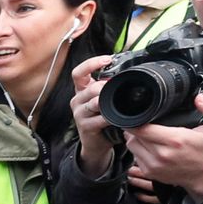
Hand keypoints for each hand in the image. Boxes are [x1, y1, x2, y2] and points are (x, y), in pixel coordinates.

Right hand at [69, 54, 116, 174]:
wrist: (96, 143)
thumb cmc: (101, 118)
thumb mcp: (103, 100)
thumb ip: (108, 87)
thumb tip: (125, 72)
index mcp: (81, 90)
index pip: (79, 73)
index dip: (91, 64)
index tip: (107, 59)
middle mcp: (77, 100)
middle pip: (90, 88)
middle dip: (105, 87)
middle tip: (117, 88)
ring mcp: (79, 114)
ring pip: (94, 102)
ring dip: (107, 102)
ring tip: (116, 104)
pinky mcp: (85, 126)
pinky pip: (99, 119)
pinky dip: (109, 118)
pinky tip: (115, 118)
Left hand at [124, 95, 202, 198]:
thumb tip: (200, 98)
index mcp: (175, 140)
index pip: (142, 128)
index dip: (135, 120)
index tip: (138, 113)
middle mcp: (162, 154)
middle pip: (133, 136)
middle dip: (136, 127)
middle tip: (145, 122)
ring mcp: (155, 165)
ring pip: (132, 146)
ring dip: (135, 138)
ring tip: (147, 133)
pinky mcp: (151, 172)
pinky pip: (135, 157)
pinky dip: (138, 150)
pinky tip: (149, 145)